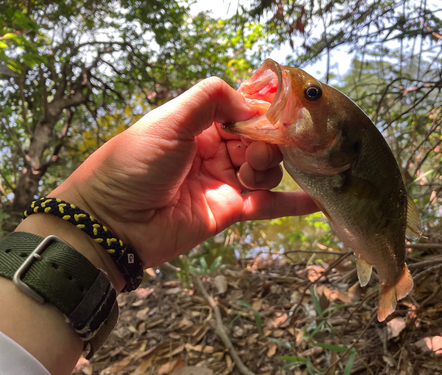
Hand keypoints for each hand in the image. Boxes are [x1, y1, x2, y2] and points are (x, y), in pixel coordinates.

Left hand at [51, 77, 317, 268]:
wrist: (113, 224)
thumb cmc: (133, 166)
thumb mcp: (167, 121)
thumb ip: (209, 99)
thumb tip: (251, 103)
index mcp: (198, 124)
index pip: (242, 110)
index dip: (261, 111)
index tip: (280, 113)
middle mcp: (214, 150)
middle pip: (260, 139)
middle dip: (267, 142)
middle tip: (255, 151)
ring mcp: (224, 181)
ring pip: (267, 168)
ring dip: (269, 169)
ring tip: (248, 177)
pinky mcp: (230, 211)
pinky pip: (267, 205)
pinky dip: (291, 203)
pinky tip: (316, 201)